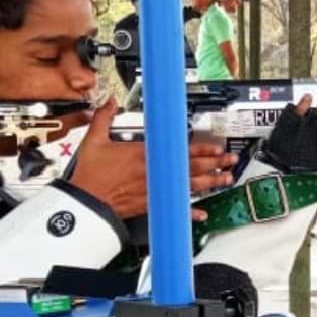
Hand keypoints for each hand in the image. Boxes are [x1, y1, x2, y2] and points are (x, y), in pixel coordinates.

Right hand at [66, 99, 237, 221]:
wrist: (86, 202)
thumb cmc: (91, 176)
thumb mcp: (94, 140)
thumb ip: (104, 118)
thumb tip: (109, 102)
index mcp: (144, 155)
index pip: (180, 150)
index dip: (202, 149)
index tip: (216, 147)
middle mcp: (155, 173)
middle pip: (192, 168)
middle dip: (215, 164)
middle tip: (230, 161)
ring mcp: (155, 191)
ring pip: (190, 187)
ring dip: (210, 184)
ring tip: (224, 180)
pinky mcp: (150, 206)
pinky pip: (175, 209)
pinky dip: (189, 213)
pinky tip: (201, 213)